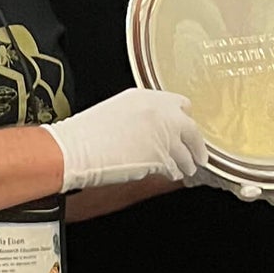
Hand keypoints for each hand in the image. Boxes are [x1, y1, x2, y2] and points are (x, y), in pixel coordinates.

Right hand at [44, 88, 206, 192]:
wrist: (76, 150)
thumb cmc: (87, 134)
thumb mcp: (118, 110)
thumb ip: (142, 115)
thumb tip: (155, 128)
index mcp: (147, 97)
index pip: (181, 105)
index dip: (184, 120)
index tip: (186, 129)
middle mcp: (160, 113)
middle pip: (192, 130)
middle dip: (195, 145)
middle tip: (197, 154)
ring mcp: (163, 135)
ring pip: (187, 153)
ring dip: (186, 162)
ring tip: (185, 169)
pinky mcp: (161, 158)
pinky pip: (175, 168)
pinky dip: (174, 173)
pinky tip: (170, 175)